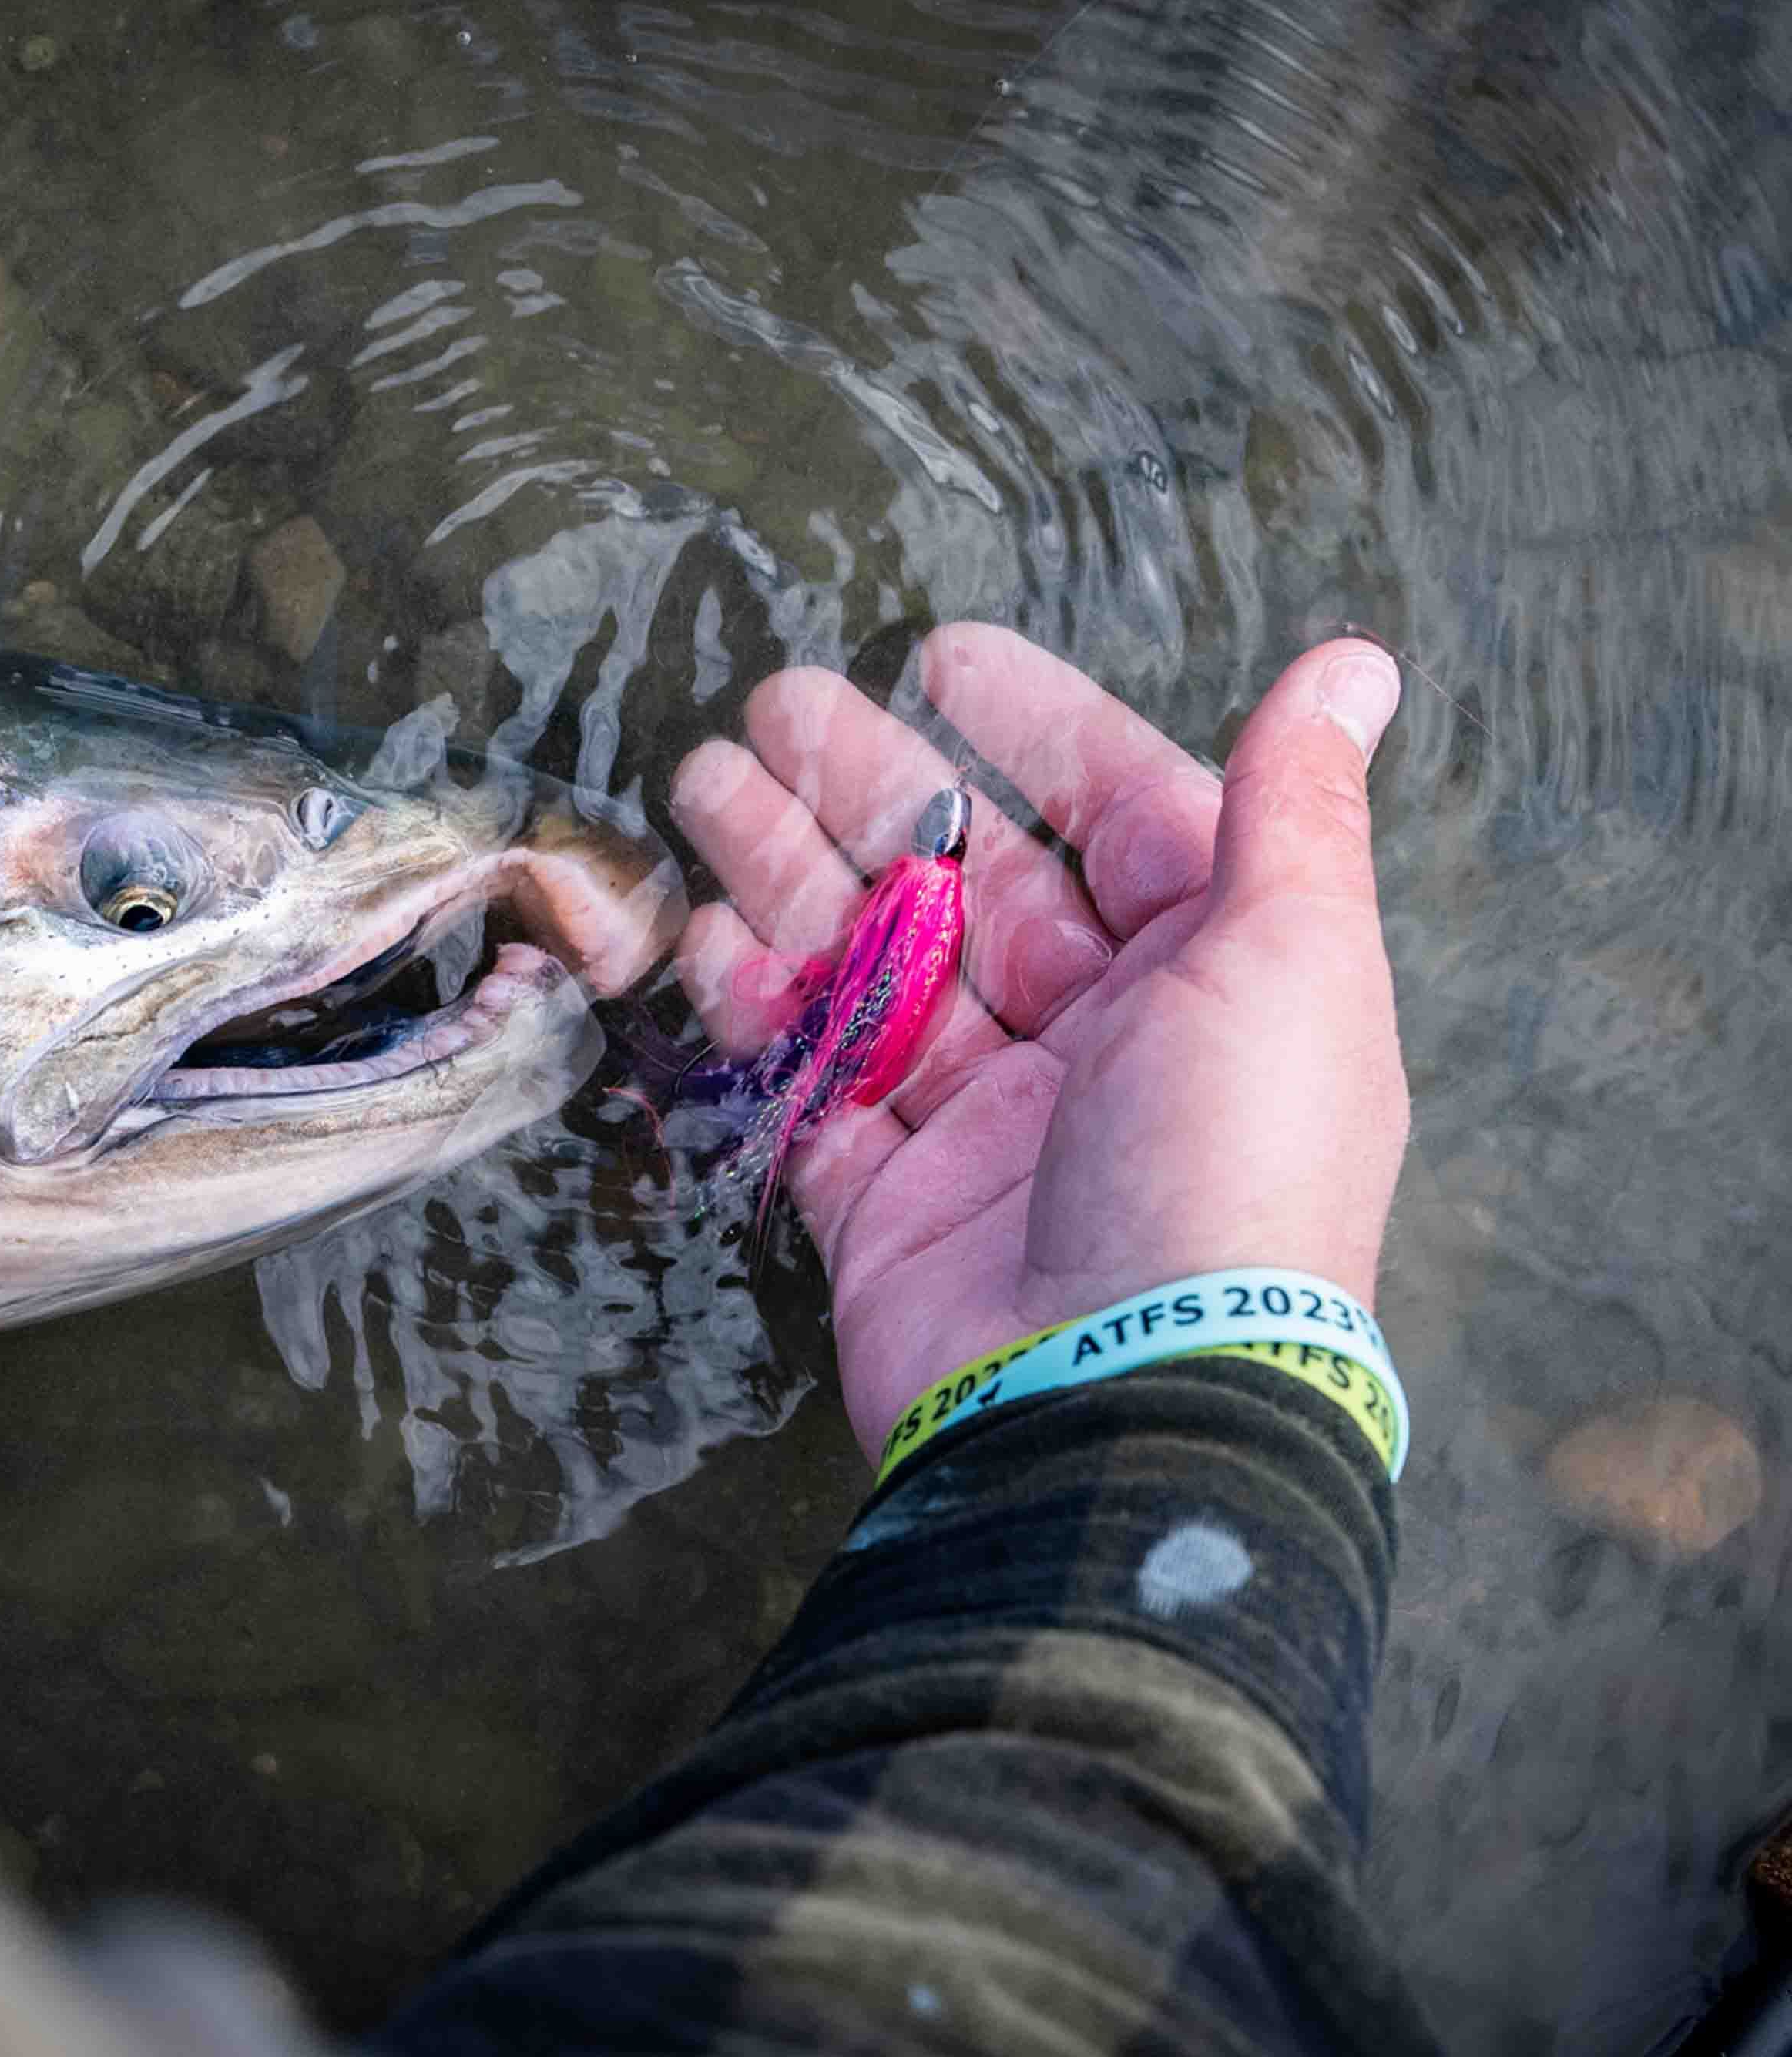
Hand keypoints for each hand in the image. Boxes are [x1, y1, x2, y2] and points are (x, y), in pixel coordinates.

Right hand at [670, 624, 1410, 1457]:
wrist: (1118, 1400)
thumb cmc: (1224, 1167)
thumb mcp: (1290, 961)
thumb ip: (1296, 807)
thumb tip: (1356, 661)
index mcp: (1206, 978)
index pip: (1112, 814)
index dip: (1030, 729)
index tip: (934, 656)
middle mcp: (1098, 1045)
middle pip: (967, 879)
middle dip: (866, 785)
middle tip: (767, 708)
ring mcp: (985, 1127)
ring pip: (872, 967)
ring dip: (787, 871)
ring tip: (701, 785)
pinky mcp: (889, 1206)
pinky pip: (811, 1087)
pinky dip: (756, 1010)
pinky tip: (703, 933)